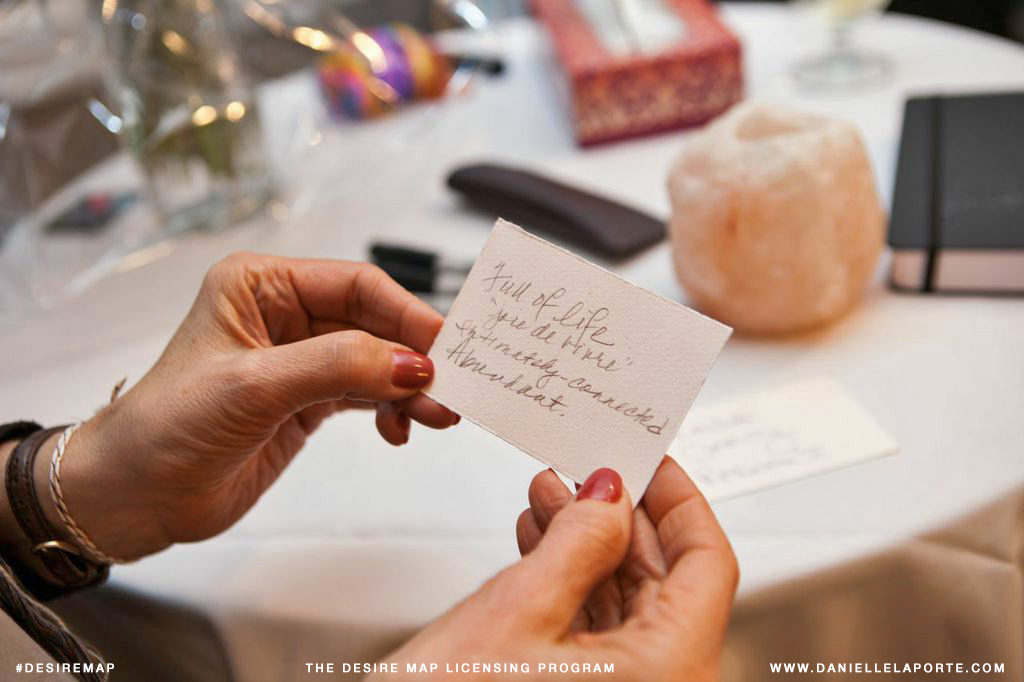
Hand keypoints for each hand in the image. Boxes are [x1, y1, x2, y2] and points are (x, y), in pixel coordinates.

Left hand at [55, 253, 457, 560]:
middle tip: (454, 387)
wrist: (135, 498)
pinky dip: (391, 410)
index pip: (355, 285)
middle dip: (414, 357)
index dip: (406, 314)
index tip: (447, 346)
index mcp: (261, 285)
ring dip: (410, 388)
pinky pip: (367, 394)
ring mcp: (299, 360)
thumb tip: (416, 365)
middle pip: (374, 323)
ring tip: (438, 416)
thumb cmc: (168, 427)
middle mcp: (284, 314)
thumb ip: (339, 367)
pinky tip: (399, 431)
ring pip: (376, 361)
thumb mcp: (255, 386)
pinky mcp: (307, 401)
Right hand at [372, 458, 737, 680]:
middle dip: (618, 518)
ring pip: (626, 605)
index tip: (652, 460)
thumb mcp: (516, 612)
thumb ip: (578, 541)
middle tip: (586, 469)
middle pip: (665, 582)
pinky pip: (597, 633)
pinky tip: (539, 544)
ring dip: (587, 545)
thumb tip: (609, 495)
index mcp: (667, 674)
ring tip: (550, 497)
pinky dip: (569, 585)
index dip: (679, 501)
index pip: (708, 564)